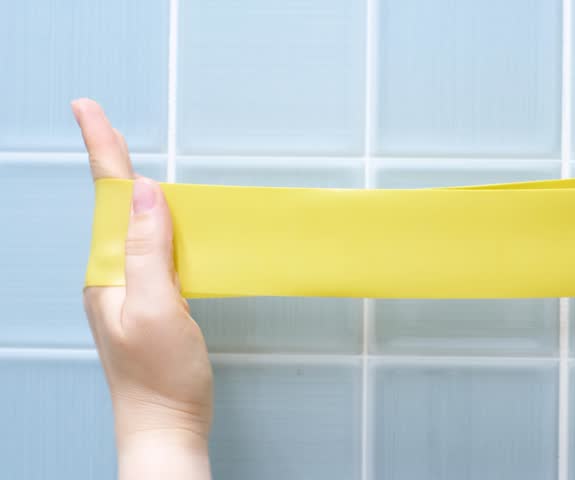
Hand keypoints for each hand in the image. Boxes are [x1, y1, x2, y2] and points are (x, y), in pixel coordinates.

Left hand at [73, 99, 212, 478]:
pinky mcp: (153, 302)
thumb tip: (147, 194)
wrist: (166, 426)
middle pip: (117, 208)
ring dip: (139, 194)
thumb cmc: (160, 378)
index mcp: (107, 274)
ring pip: (138, 229)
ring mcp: (131, 291)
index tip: (88, 109)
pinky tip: (172, 226)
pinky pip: (155, 253)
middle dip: (111, 162)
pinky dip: (164, 229)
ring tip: (127, 161)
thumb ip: (148, 251)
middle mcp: (113, 278)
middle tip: (103, 123)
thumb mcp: (156, 309)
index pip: (107, 201)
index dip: (102, 151)